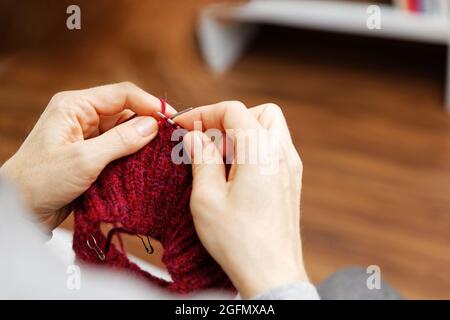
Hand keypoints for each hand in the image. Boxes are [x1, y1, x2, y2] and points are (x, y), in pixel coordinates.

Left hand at [0, 82, 174, 229]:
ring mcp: (88, 136)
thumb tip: (153, 125)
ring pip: (125, 131)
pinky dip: (134, 155)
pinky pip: (120, 149)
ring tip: (165, 153)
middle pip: (126, 111)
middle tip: (173, 140)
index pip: (122, 94)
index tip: (173, 119)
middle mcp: (83, 117)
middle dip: (150, 123)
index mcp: (75, 106)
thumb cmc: (40, 181)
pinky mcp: (92, 155)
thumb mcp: (84, 160)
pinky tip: (149, 164)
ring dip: (143, 142)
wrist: (19, 211)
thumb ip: (121, 141)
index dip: (150, 104)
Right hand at [177, 101, 308, 298]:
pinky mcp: (291, 181)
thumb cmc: (239, 241)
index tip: (183, 126)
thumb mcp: (207, 198)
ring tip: (218, 160)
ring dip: (242, 134)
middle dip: (228, 120)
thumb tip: (195, 136)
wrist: (272, 273)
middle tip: (207, 142)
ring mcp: (290, 167)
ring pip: (269, 129)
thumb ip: (201, 159)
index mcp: (260, 152)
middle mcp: (282, 154)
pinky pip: (273, 149)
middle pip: (258, 113)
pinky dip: (253, 149)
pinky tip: (235, 174)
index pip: (233, 110)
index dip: (204, 112)